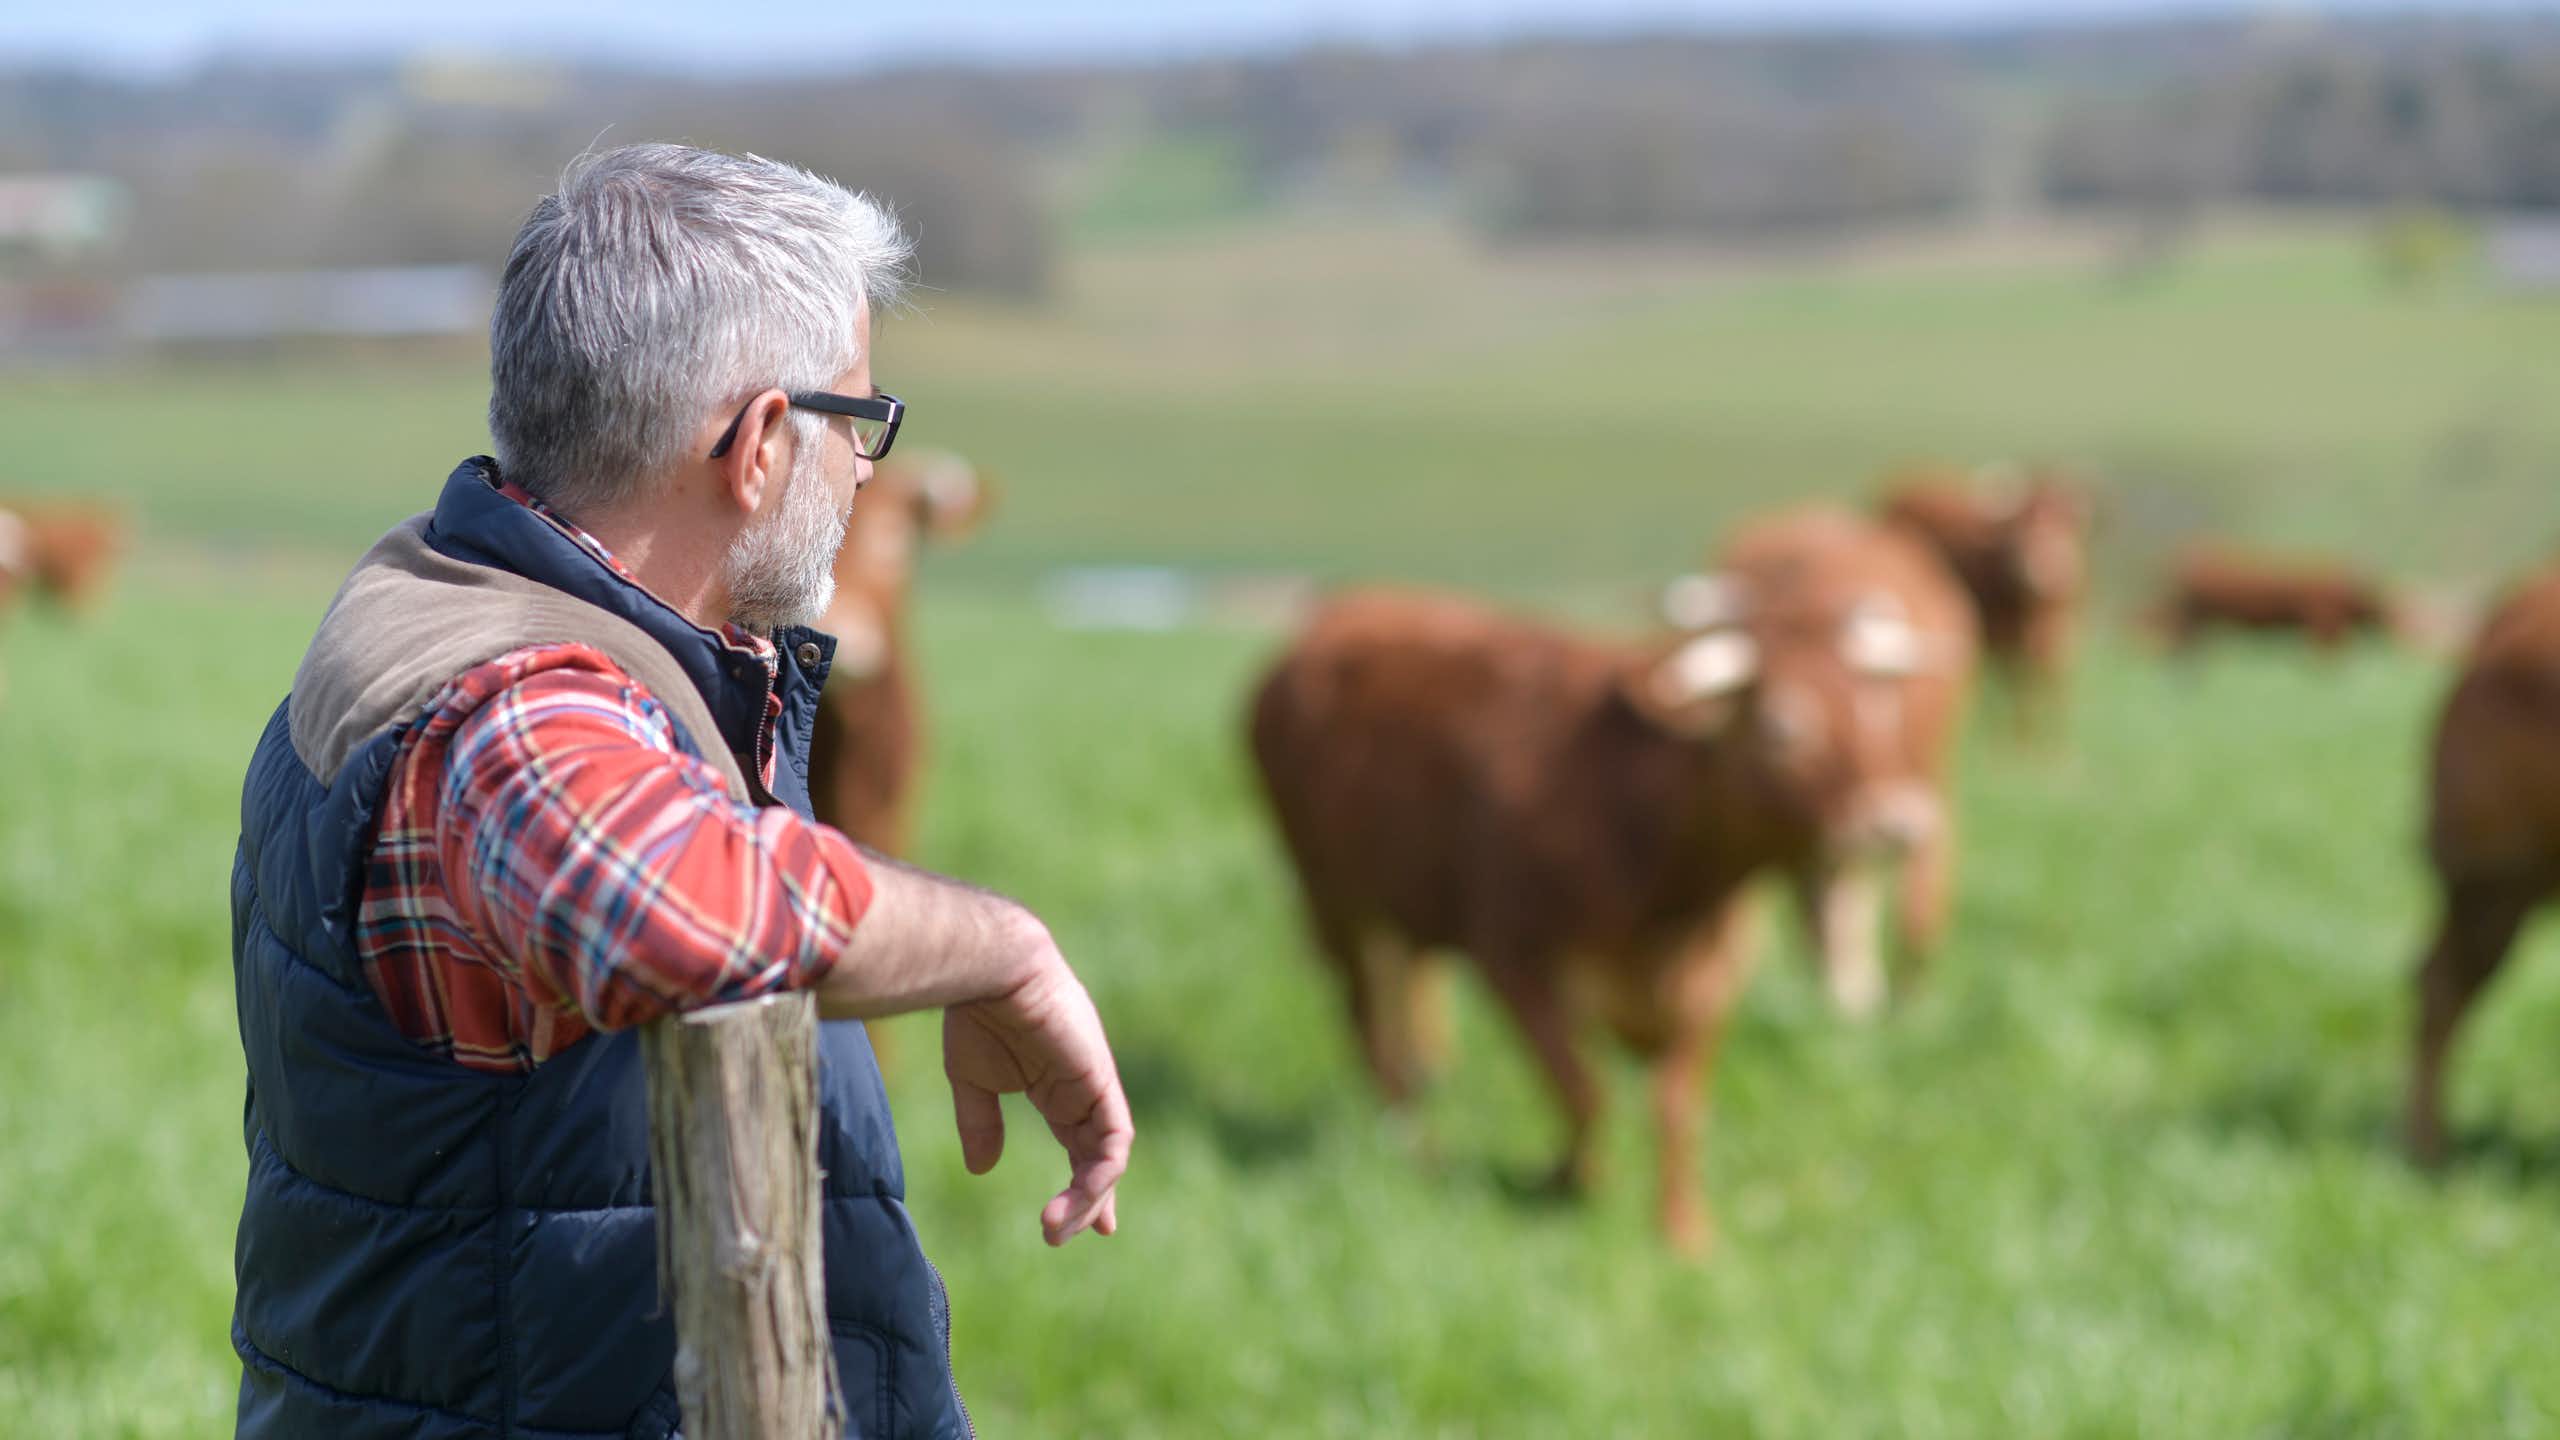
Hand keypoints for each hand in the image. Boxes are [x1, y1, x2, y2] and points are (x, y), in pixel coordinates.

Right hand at [941, 933, 1131, 1246]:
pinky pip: (1114, 1141)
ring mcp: (1095, 1086)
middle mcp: (1081, 1089)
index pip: (1077, 1141)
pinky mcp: (1101, 1083)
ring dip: (1087, 1198)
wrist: (992, 971)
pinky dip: (1099, 1176)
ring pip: (1107, 1156)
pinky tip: (1078, 1199)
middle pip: (1098, 1154)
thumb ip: (982, 1124)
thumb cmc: (977, 1013)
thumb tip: (983, 1170)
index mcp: (1056, 1086)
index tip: (1068, 1219)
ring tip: (1056, 1230)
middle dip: (1094, 1197)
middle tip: (1092, 1231)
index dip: (1079, 1181)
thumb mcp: (973, 1080)